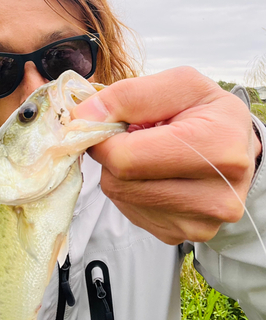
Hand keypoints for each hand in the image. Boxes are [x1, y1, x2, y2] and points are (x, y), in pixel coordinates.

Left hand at [72, 67, 259, 244]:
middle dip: (112, 153)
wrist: (238, 147)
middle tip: (133, 134)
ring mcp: (199, 223)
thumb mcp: (180, 84)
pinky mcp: (183, 235)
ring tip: (151, 152)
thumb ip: (129, 95)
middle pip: (120, 183)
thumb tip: (82, 116)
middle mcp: (215, 197)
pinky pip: (131, 211)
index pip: (127, 158)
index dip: (103, 137)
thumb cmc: (209, 111)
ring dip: (122, 171)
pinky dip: (132, 188)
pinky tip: (155, 172)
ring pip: (121, 198)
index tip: (105, 122)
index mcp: (218, 148)